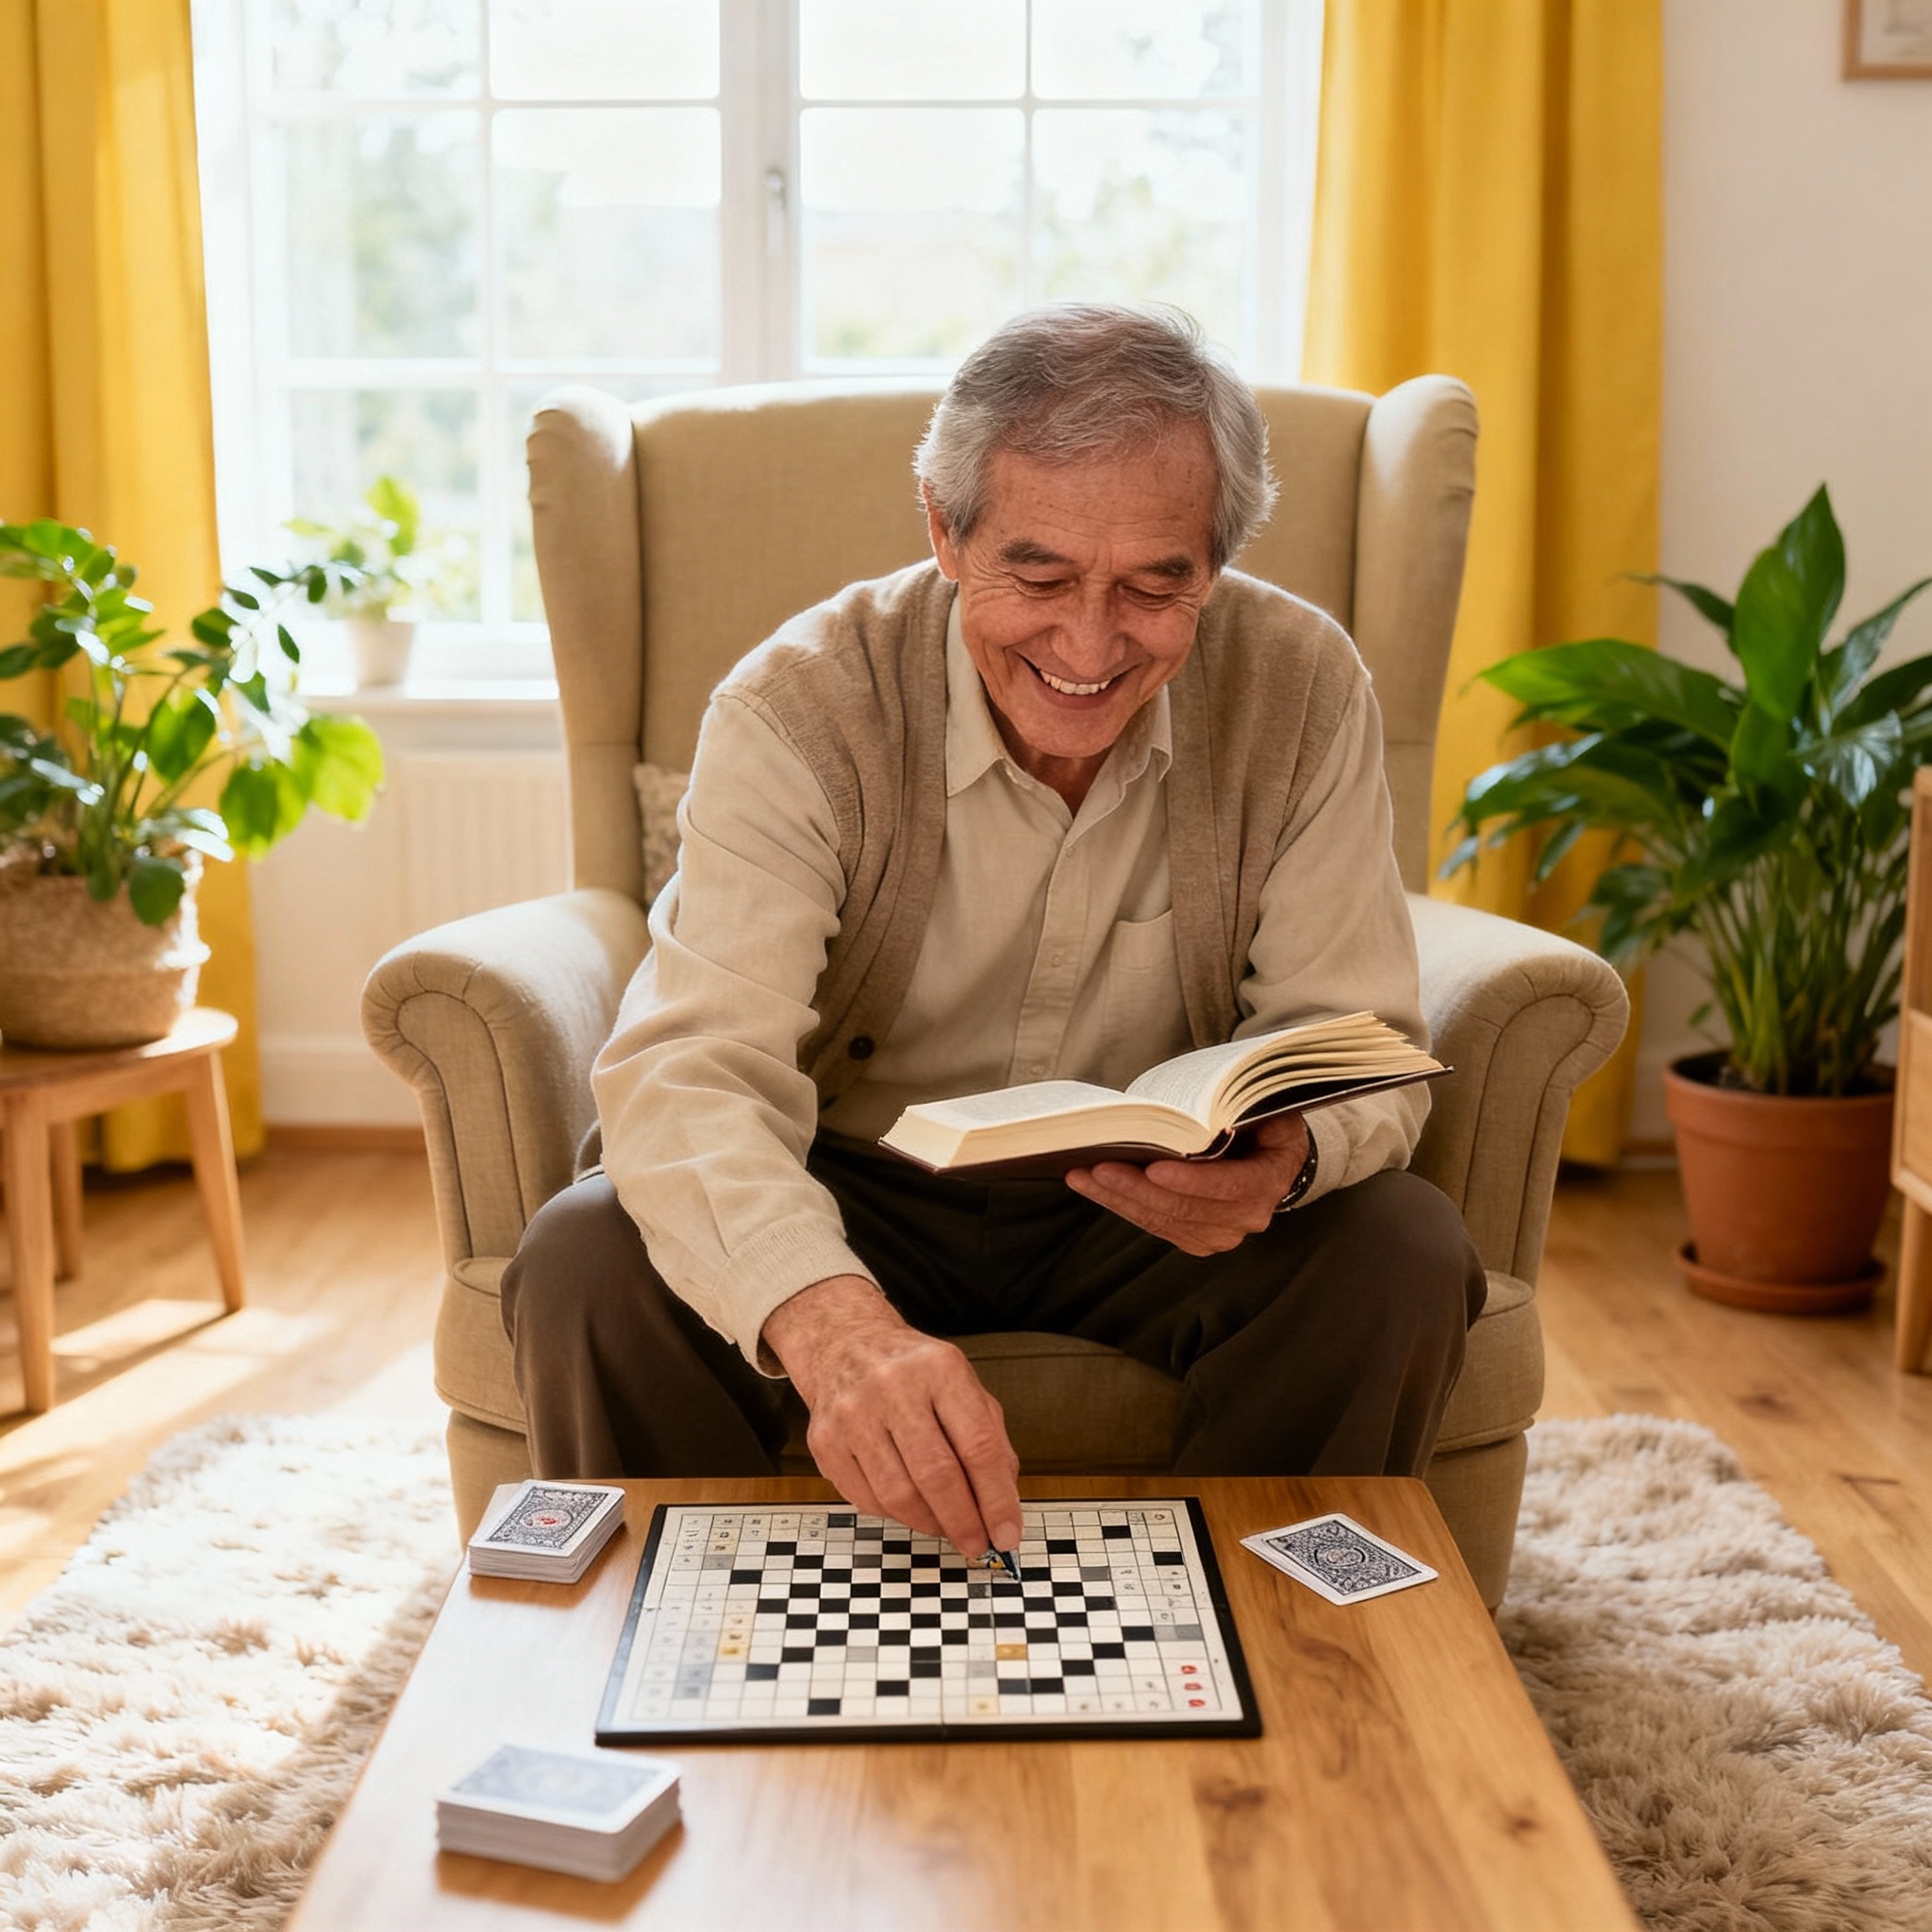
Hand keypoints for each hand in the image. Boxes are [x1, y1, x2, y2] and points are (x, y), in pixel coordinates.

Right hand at [761, 1275, 1022, 1560]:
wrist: (844, 1344)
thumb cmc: (914, 1372)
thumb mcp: (963, 1386)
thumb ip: (991, 1440)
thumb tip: (1003, 1507)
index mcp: (940, 1369)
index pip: (977, 1445)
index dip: (997, 1499)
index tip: (1007, 1534)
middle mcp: (893, 1386)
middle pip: (936, 1475)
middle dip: (963, 1522)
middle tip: (977, 1544)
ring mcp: (852, 1413)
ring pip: (898, 1495)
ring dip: (930, 1524)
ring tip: (946, 1528)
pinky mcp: (825, 1441)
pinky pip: (867, 1499)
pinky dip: (896, 1515)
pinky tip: (911, 1508)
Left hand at [1065, 1112, 1309, 1255]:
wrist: (1269, 1154)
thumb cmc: (1259, 1120)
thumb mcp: (1260, 1105)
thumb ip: (1236, 1107)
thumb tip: (1198, 1106)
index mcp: (1269, 1178)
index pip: (1229, 1185)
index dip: (1191, 1180)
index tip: (1153, 1168)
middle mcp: (1248, 1216)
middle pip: (1186, 1208)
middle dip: (1138, 1188)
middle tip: (1098, 1167)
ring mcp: (1221, 1233)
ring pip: (1163, 1220)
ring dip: (1119, 1198)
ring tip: (1081, 1176)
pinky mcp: (1196, 1239)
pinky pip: (1155, 1225)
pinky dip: (1122, 1205)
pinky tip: (1091, 1187)